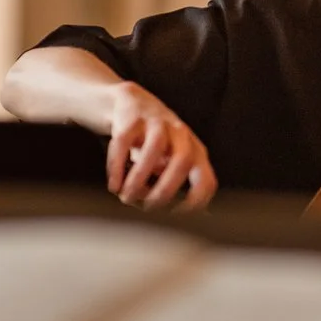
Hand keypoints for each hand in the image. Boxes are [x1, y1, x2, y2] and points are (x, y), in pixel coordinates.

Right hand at [105, 82, 217, 209]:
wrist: (127, 103)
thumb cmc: (150, 143)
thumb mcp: (168, 163)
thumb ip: (170, 186)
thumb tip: (168, 217)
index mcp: (194, 150)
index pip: (207, 180)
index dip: (195, 202)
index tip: (174, 214)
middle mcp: (180, 134)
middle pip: (183, 161)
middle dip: (165, 189)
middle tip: (147, 207)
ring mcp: (156, 122)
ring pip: (153, 148)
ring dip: (139, 178)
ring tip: (125, 196)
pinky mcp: (130, 116)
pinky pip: (124, 142)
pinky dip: (117, 167)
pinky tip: (113, 184)